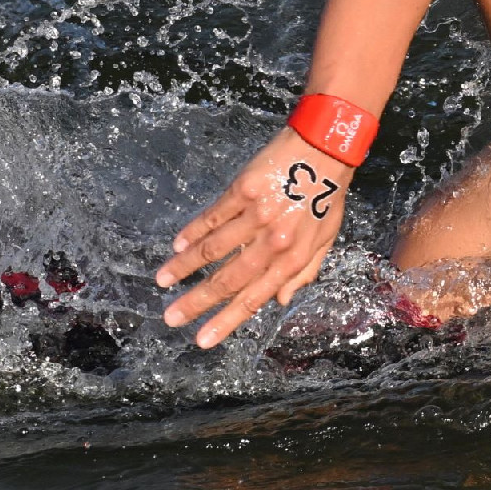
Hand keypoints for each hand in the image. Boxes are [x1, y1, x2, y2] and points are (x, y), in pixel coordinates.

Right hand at [156, 127, 353, 346]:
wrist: (327, 149)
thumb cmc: (328, 196)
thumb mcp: (327, 239)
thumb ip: (304, 272)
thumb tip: (279, 301)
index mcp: (294, 257)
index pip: (255, 298)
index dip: (227, 321)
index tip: (203, 339)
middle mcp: (274, 240)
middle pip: (228, 279)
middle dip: (196, 302)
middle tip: (171, 318)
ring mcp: (257, 215)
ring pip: (213, 249)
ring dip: (184, 267)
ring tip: (162, 280)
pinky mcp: (244, 189)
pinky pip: (213, 216)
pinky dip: (193, 232)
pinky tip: (177, 244)